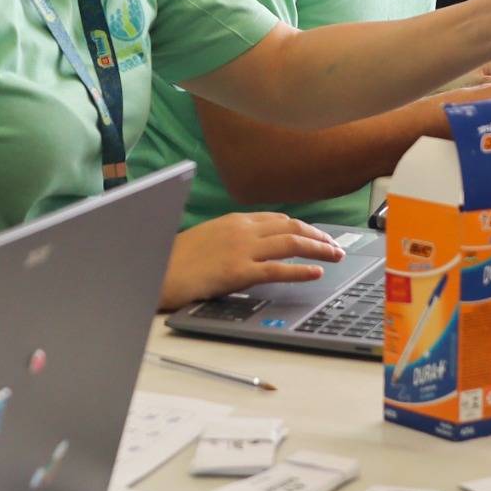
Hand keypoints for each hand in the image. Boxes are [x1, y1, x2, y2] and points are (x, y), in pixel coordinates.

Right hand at [162, 212, 341, 308]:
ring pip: (291, 242)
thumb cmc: (176, 259)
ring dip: (318, 247)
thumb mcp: (207, 238)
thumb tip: (253, 245)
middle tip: (335, 245)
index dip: (302, 226)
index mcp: (234, 220)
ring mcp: (241, 249)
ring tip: (335, 255)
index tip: (317, 234)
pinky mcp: (238, 271)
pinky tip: (316, 272)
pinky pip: (278, 269)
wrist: (155, 271)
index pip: (278, 218)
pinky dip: (302, 270)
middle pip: (290, 226)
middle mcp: (241, 229)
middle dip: (317, 235)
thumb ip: (232, 237)